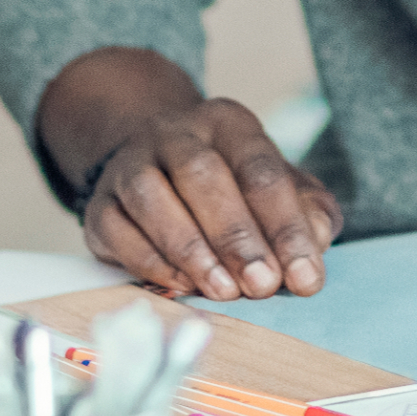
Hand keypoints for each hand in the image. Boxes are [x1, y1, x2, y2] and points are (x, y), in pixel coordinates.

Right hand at [77, 96, 337, 301]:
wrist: (160, 169)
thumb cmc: (236, 188)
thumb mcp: (283, 189)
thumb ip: (308, 212)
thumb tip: (316, 241)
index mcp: (228, 123)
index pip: (261, 170)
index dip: (286, 226)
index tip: (304, 277)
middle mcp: (174, 134)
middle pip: (202, 175)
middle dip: (236, 236)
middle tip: (262, 285)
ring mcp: (131, 165)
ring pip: (151, 197)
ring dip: (191, 249)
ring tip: (225, 292)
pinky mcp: (100, 204)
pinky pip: (117, 229)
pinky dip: (151, 261)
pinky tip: (184, 285)